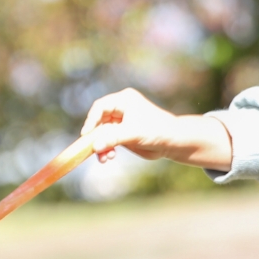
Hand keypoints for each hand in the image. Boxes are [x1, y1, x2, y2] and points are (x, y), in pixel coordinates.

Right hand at [82, 88, 232, 170]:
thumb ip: (113, 138)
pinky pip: (108, 141)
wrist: (172, 142)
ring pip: (102, 133)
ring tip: (104, 158)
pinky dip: (106, 150)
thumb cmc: (156, 130)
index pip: (100, 107)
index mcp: (124, 100)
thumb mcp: (132, 133)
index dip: (91, 120)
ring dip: (100, 146)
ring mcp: (121, 122)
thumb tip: (95, 146)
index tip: (86, 135)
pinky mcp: (122, 134)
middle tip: (91, 149)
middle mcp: (120, 109)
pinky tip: (108, 158)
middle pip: (99, 121)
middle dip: (95, 137)